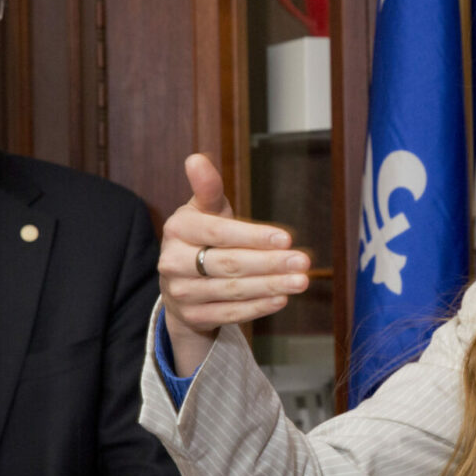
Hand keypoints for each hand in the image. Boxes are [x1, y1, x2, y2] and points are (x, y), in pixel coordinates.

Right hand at [158, 154, 310, 373]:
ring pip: (232, 290)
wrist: (181, 283)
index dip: (253, 236)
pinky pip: (229, 313)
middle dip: (270, 263)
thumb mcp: (205, 210)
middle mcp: (172, 263)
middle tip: (302, 262)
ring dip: (270, 286)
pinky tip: (281, 299)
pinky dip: (257, 307)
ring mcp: (181, 293)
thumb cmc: (202, 238)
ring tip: (300, 280)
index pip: (218, 233)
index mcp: (177, 229)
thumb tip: (196, 159)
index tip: (286, 238)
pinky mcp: (192, 317)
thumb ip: (208, 188)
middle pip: (228, 264)